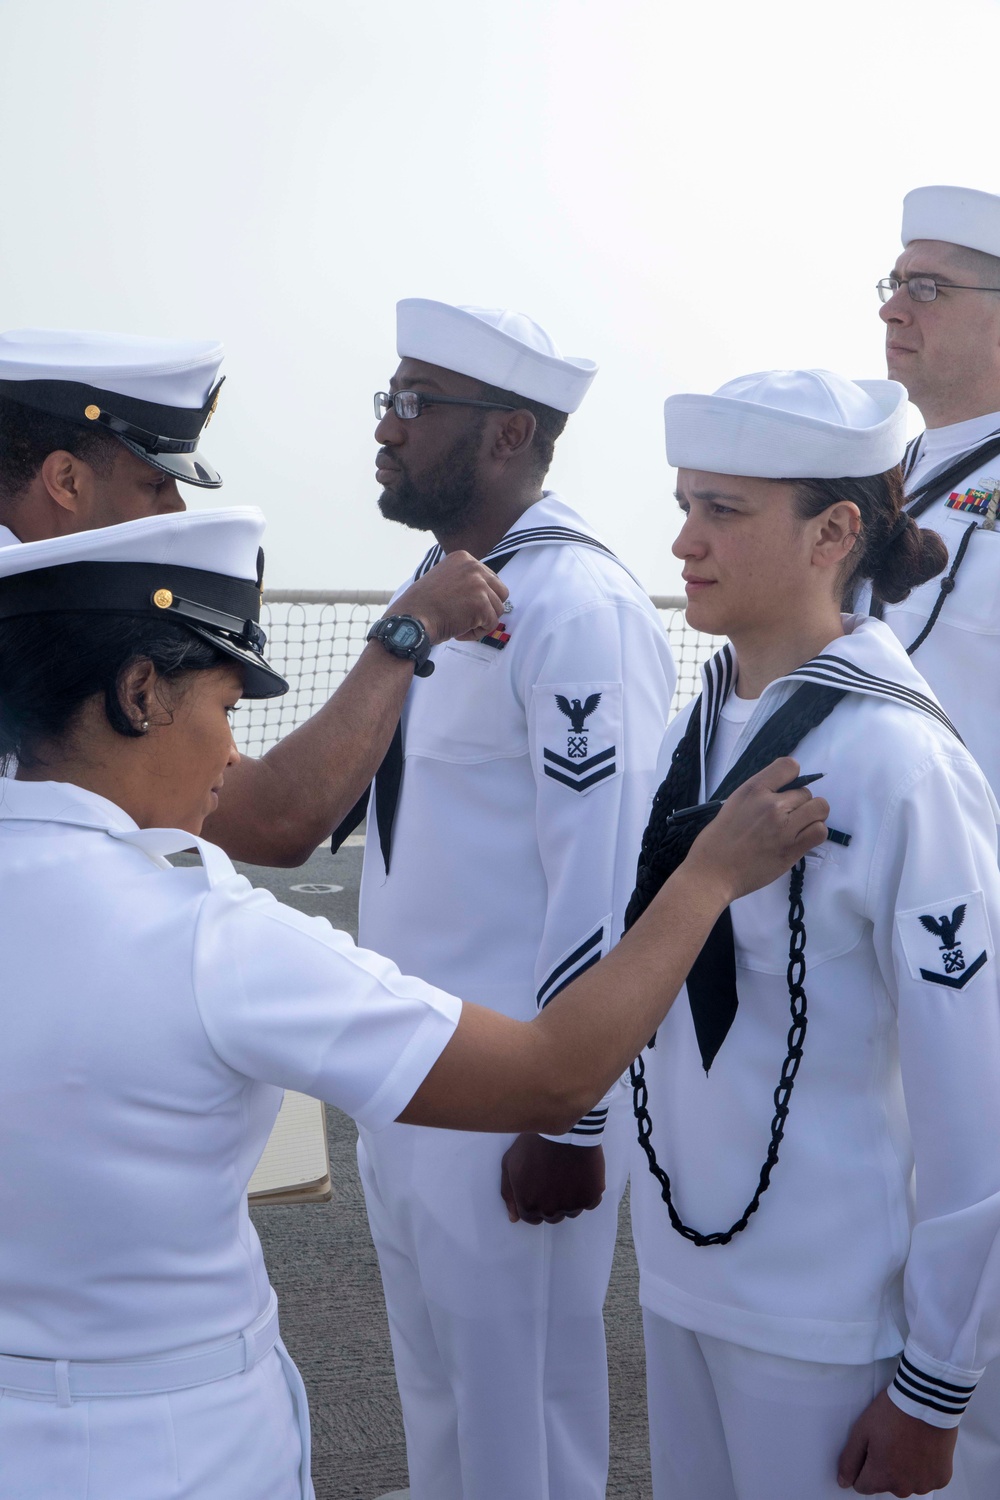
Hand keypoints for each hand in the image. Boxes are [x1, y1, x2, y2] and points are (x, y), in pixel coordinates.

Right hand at [391, 550, 508, 644]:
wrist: (412, 619)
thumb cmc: (423, 606)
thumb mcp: (444, 579)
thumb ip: (465, 580)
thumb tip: (486, 591)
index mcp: (464, 558)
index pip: (490, 578)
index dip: (479, 597)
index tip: (462, 605)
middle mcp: (474, 567)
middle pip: (501, 592)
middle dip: (487, 608)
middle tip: (466, 616)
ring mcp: (479, 585)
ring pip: (498, 609)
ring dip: (481, 622)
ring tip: (459, 624)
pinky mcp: (481, 604)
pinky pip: (491, 624)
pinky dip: (476, 633)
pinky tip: (459, 631)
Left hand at [500, 1134, 605, 1224]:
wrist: (563, 1127)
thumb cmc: (534, 1143)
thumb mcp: (510, 1164)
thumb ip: (508, 1193)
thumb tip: (514, 1218)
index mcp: (529, 1205)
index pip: (531, 1217)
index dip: (535, 1200)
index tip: (540, 1186)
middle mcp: (550, 1211)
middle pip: (552, 1216)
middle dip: (552, 1201)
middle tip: (554, 1177)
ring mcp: (572, 1205)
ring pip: (571, 1210)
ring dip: (570, 1198)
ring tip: (568, 1172)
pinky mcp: (592, 1196)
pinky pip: (590, 1202)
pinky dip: (587, 1191)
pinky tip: (581, 1172)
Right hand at [686, 757, 829, 904]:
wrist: (712, 873)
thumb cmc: (717, 841)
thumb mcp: (733, 804)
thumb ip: (759, 795)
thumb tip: (784, 793)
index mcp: (753, 790)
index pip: (789, 765)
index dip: (793, 777)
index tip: (786, 790)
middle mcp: (772, 804)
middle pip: (806, 792)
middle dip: (798, 804)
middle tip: (784, 818)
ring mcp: (784, 827)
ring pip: (820, 808)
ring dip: (812, 817)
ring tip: (798, 827)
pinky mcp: (792, 848)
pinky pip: (820, 831)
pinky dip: (814, 833)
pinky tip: (801, 839)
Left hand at [837, 1389, 956, 1494]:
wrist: (926, 1400)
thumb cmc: (893, 1412)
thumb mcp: (862, 1431)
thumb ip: (850, 1459)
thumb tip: (843, 1481)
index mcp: (882, 1477)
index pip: (863, 1487)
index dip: (863, 1467)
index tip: (870, 1450)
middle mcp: (904, 1488)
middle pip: (886, 1485)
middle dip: (885, 1468)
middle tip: (891, 1441)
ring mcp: (924, 1484)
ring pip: (908, 1483)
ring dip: (906, 1469)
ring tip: (908, 1442)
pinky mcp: (941, 1478)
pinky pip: (927, 1478)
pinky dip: (924, 1467)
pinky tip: (923, 1446)